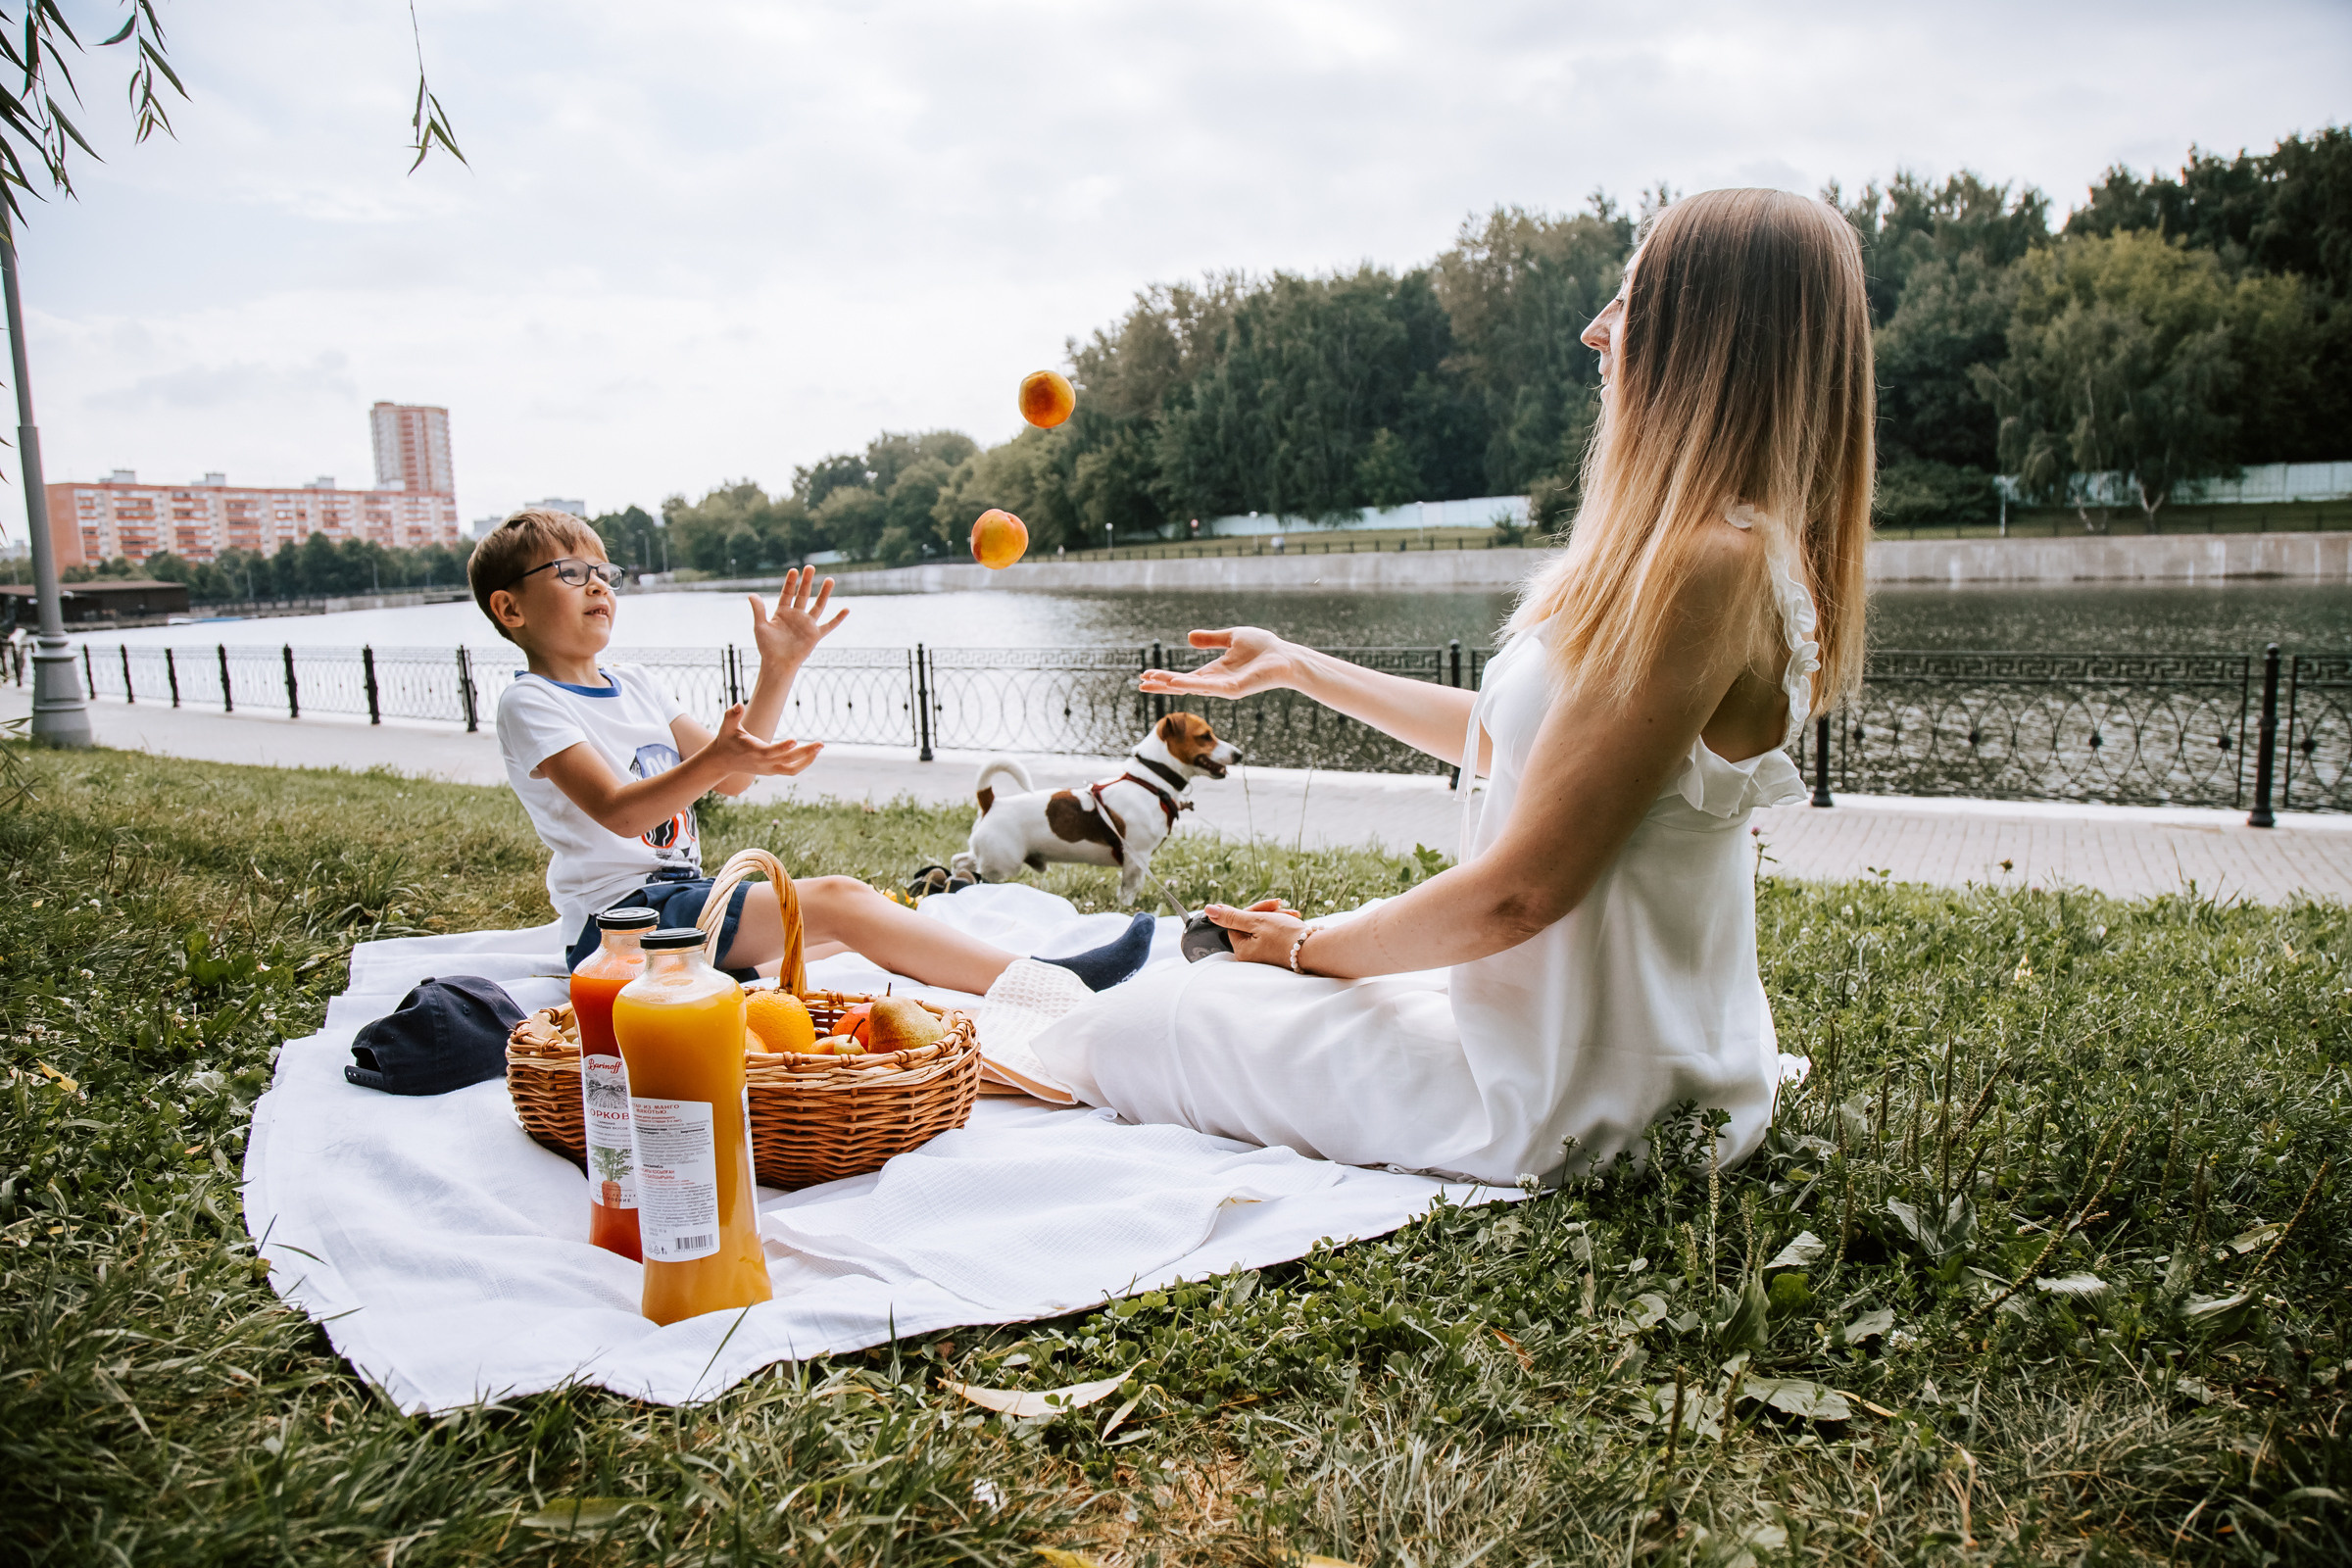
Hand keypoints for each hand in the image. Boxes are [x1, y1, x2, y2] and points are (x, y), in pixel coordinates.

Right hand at [705, 703, 823, 777]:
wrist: (723, 761)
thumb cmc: (727, 739)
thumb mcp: (727, 726)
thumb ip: (732, 715)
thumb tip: (738, 705)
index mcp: (754, 752)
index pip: (770, 752)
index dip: (782, 747)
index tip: (795, 740)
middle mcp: (763, 763)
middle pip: (787, 760)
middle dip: (805, 752)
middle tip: (821, 743)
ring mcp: (769, 769)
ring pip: (792, 769)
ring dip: (808, 760)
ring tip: (819, 747)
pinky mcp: (772, 771)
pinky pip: (791, 770)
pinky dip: (803, 763)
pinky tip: (812, 753)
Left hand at [748, 567, 848, 667]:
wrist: (778, 665)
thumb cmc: (767, 647)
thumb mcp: (760, 627)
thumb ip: (758, 611)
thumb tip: (751, 595)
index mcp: (782, 612)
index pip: (787, 593)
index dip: (790, 582)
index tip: (794, 570)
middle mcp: (796, 616)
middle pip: (803, 595)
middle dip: (807, 581)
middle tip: (810, 567)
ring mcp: (807, 624)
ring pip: (818, 605)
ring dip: (824, 593)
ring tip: (830, 579)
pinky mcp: (815, 635)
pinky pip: (829, 625)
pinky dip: (838, 619)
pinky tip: (846, 609)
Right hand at [1138, 628, 1299, 698]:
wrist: (1286, 656)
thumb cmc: (1264, 648)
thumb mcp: (1232, 637)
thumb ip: (1211, 639)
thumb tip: (1189, 637)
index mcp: (1215, 672)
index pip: (1184, 678)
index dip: (1165, 678)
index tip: (1146, 676)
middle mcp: (1216, 684)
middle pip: (1183, 686)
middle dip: (1162, 684)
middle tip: (1141, 683)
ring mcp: (1224, 689)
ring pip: (1192, 688)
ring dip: (1171, 684)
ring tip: (1151, 681)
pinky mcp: (1234, 690)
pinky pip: (1209, 688)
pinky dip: (1191, 685)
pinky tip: (1177, 683)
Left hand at [1203, 897, 1308, 968]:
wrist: (1317, 949)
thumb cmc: (1287, 936)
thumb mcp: (1257, 921)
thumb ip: (1231, 916)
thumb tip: (1208, 910)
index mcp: (1242, 950)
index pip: (1237, 922)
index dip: (1254, 910)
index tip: (1273, 905)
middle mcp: (1251, 956)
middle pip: (1250, 924)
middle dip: (1267, 913)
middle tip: (1282, 907)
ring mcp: (1263, 956)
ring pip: (1264, 927)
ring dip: (1277, 917)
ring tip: (1294, 916)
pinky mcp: (1275, 953)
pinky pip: (1274, 934)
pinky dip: (1282, 925)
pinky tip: (1295, 922)